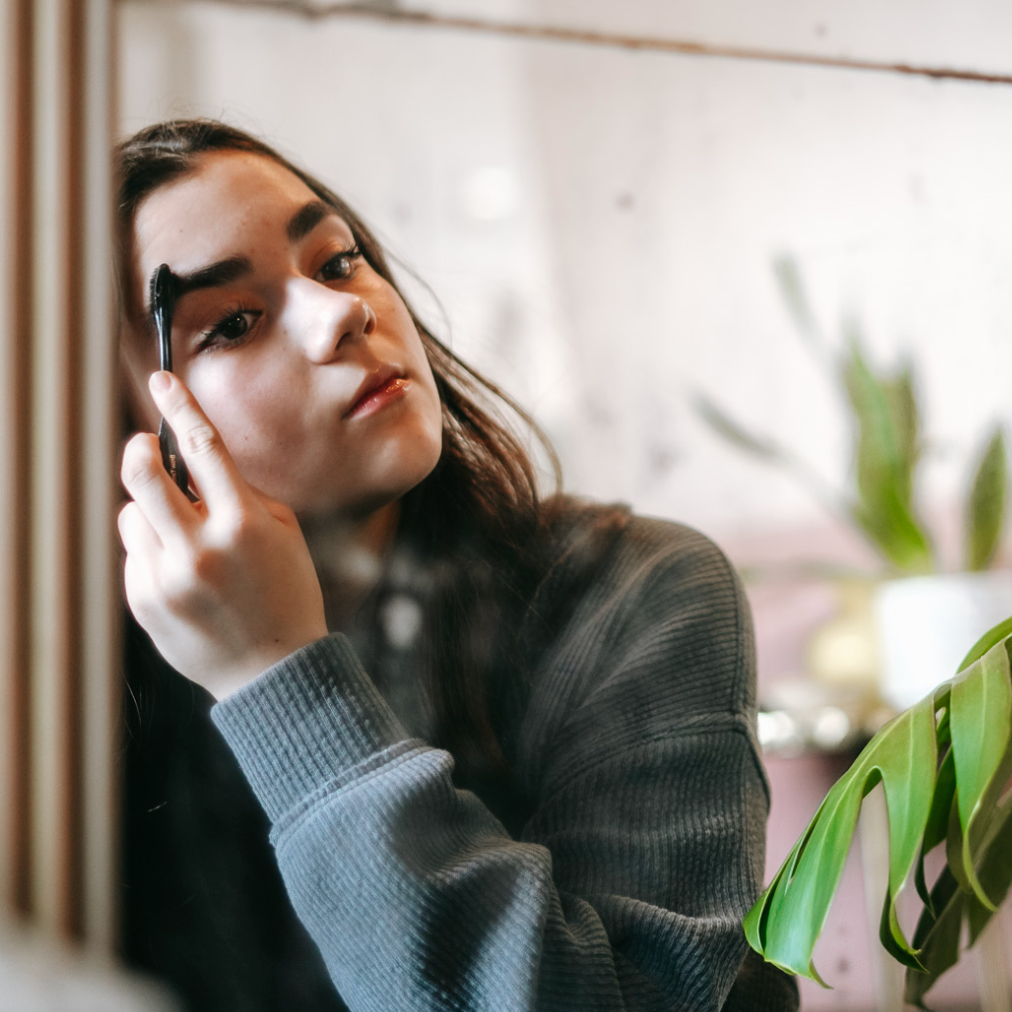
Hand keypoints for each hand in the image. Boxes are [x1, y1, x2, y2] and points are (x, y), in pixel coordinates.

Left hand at [118, 371, 327, 698]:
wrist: (273, 668)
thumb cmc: (286, 592)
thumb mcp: (282, 532)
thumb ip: (239, 494)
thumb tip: (190, 462)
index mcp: (242, 523)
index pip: (202, 445)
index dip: (179, 404)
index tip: (161, 380)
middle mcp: (200, 548)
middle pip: (140, 473)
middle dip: (137, 450)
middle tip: (143, 447)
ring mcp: (167, 578)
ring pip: (131, 513)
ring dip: (150, 512)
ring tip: (182, 537)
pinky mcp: (144, 601)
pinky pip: (133, 554)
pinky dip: (151, 551)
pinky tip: (183, 576)